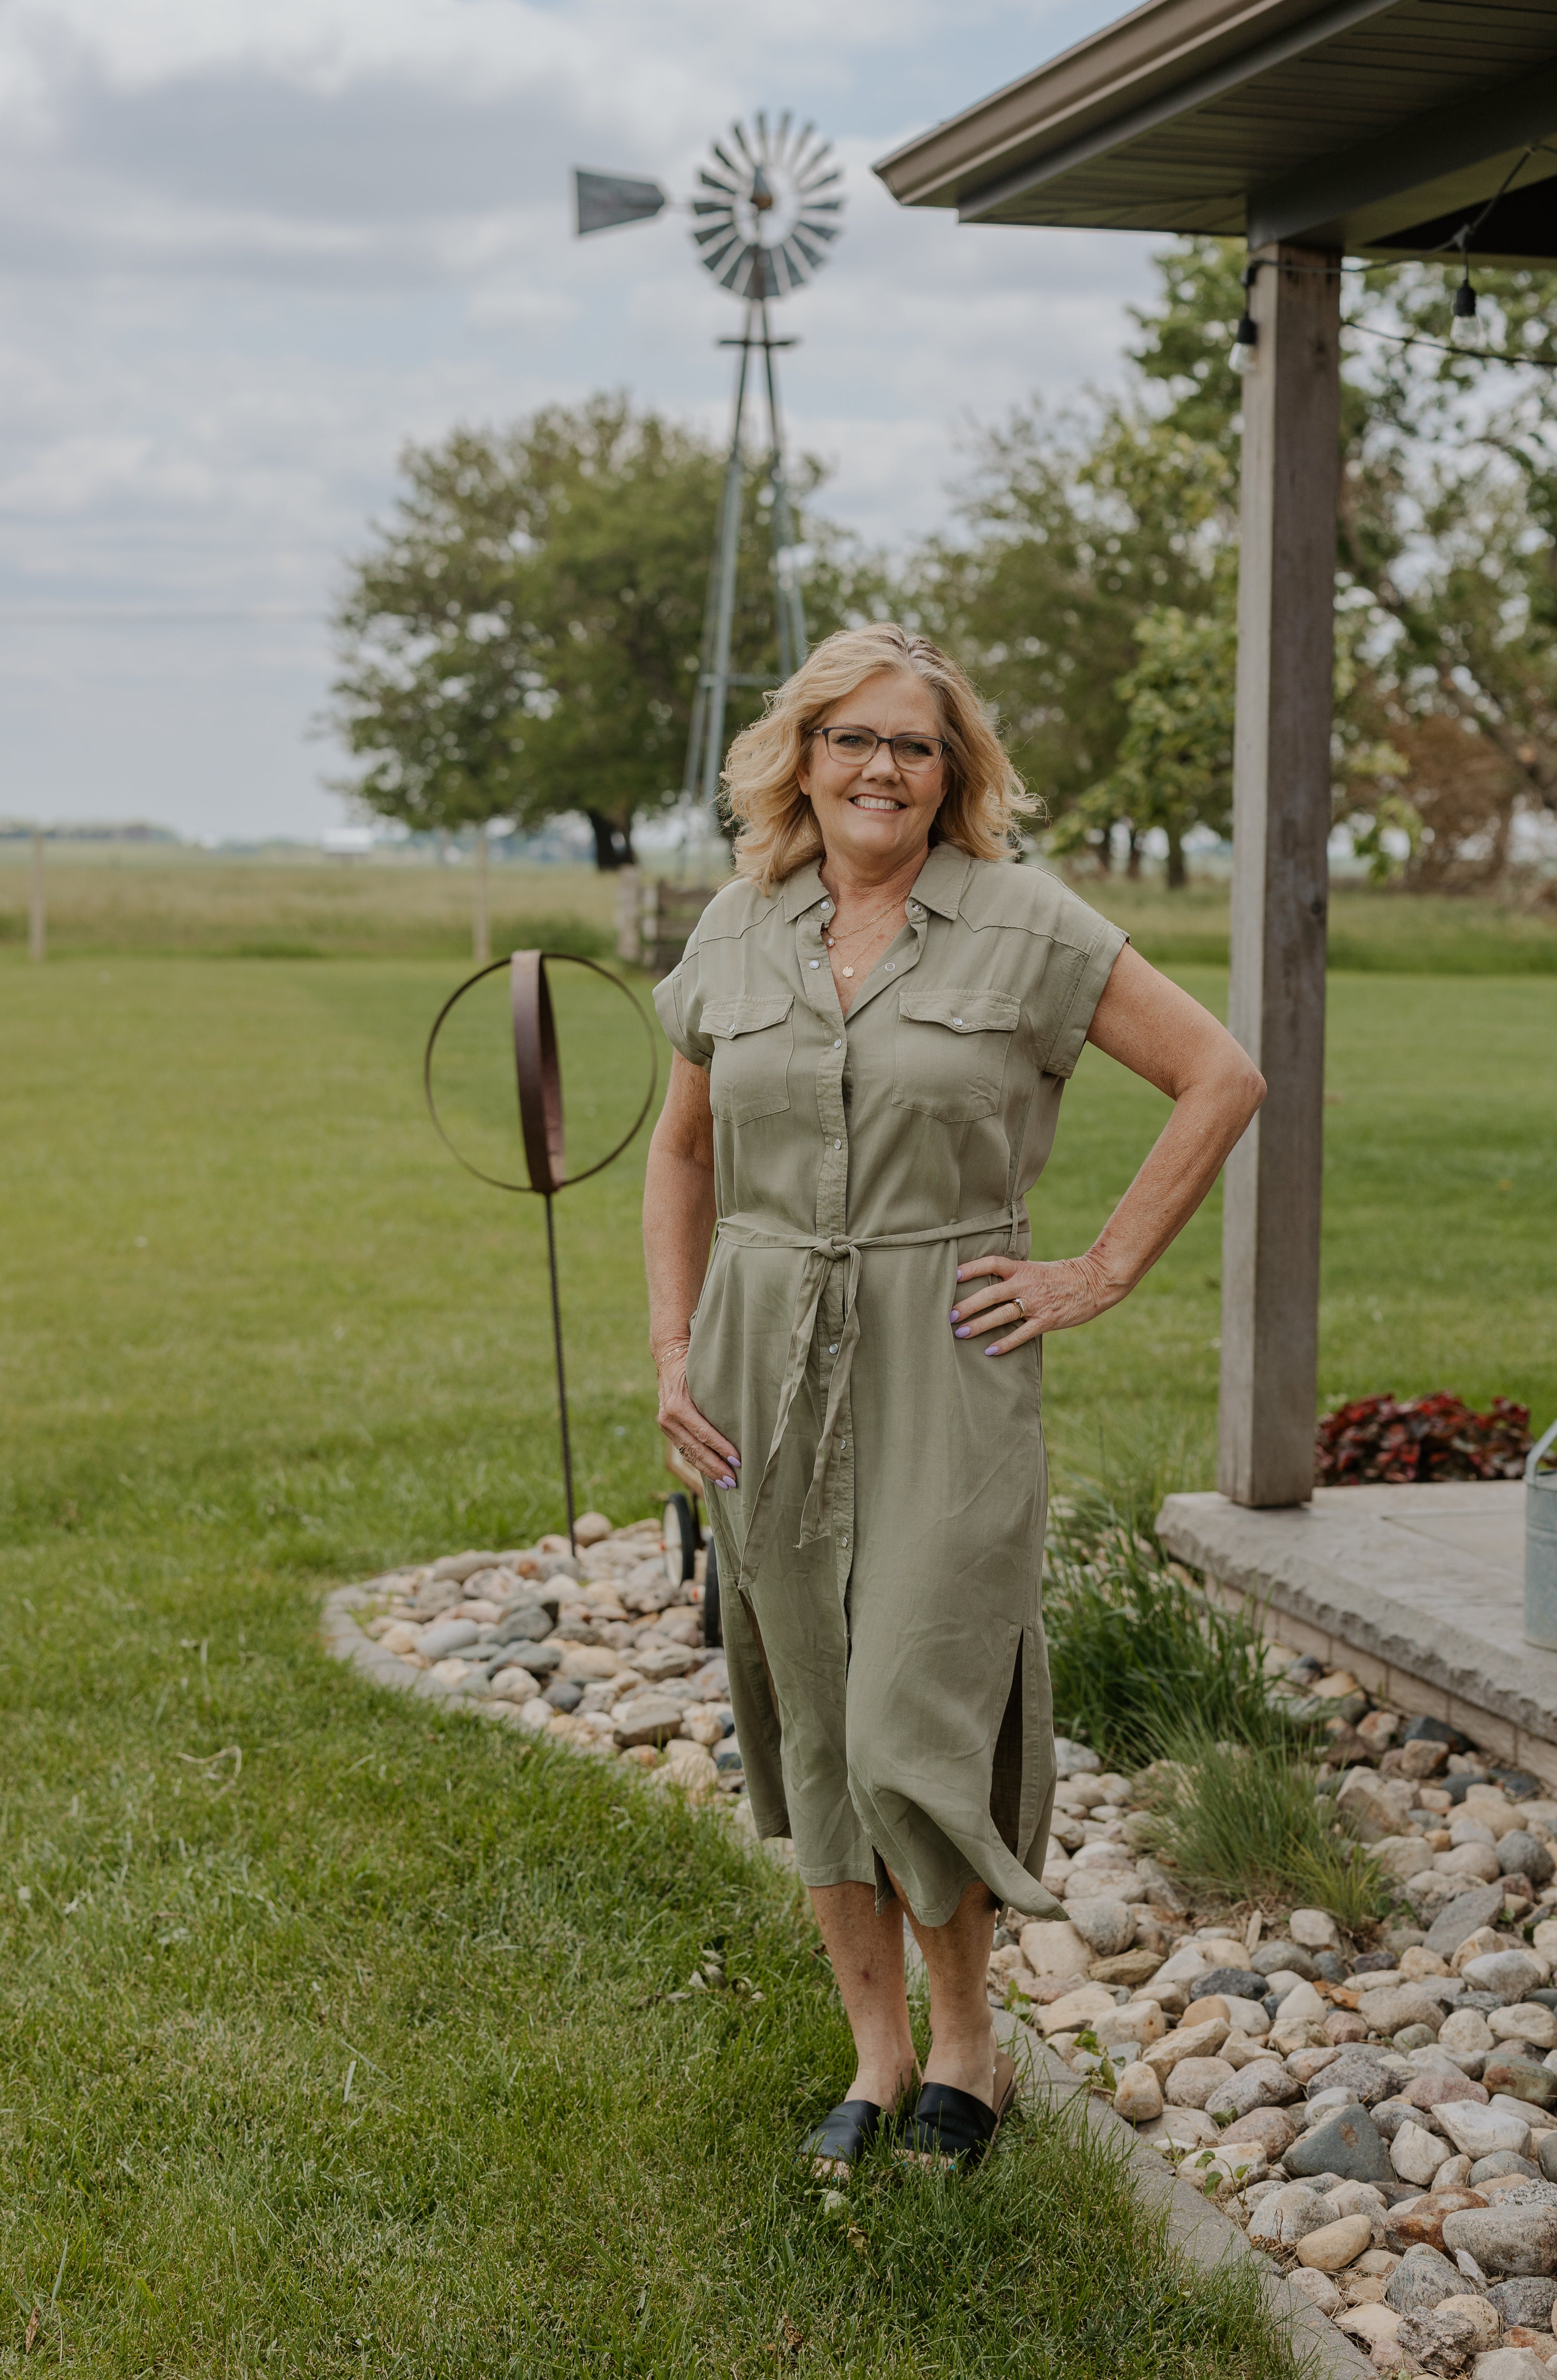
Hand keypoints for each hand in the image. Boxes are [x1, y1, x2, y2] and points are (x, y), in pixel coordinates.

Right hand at [655, 1349, 741, 1488]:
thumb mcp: (703, 1375)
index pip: (703, 1433)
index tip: (738, 1460)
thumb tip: (746, 1415)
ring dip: (708, 1470)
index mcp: (677, 1405)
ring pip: (689, 1454)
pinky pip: (684, 1450)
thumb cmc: (693, 1364)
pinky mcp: (667, 1429)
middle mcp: (668, 1418)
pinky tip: (712, 1473)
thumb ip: (717, 1396)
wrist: (668, 1358)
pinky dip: (699, 1463)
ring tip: (726, 1483)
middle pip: (695, 1449)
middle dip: (715, 1466)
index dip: (721, 1448)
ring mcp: (666, 1425)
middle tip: (733, 1481)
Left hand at [948, 1252, 1118, 1355]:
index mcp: (1023, 1268)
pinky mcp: (1046, 1320)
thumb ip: (1015, 1275)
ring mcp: (1036, 1303)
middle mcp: (1026, 1284)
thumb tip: (988, 1283)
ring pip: (1002, 1314)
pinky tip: (990, 1351)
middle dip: (969, 1304)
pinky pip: (1022, 1334)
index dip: (972, 1268)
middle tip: (950, 1314)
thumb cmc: (1062, 1275)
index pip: (992, 1263)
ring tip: (961, 1333)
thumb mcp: (1037, 1269)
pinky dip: (1005, 1343)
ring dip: (980, 1324)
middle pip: (991, 1293)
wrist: (1095, 1281)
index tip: (954, 1275)